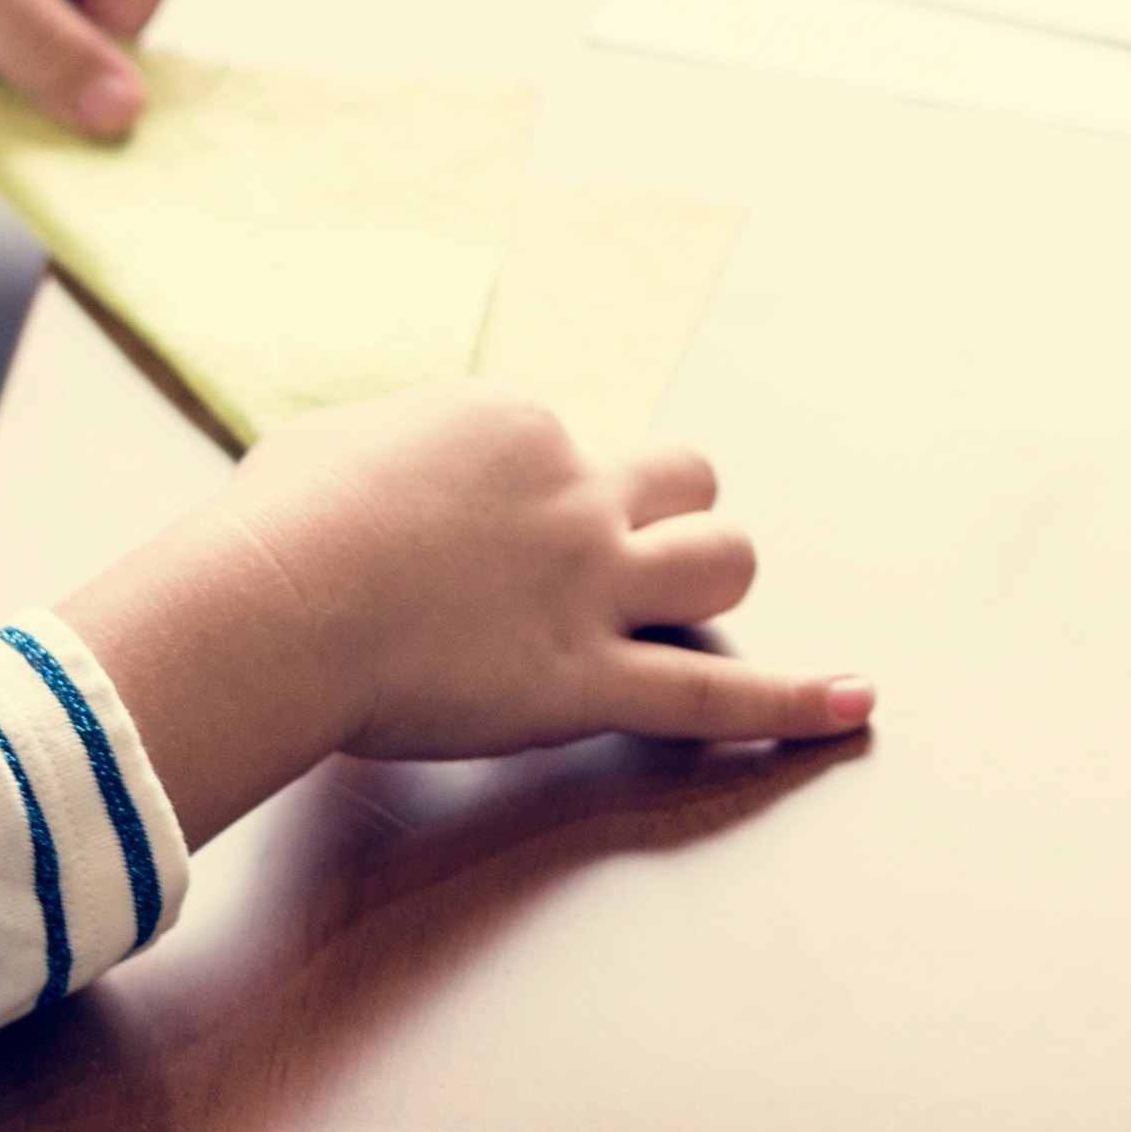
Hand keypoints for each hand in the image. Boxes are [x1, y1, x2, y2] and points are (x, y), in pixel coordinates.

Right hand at [65, 386, 873, 837]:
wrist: (274, 607)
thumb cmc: (274, 531)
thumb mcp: (332, 445)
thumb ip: (390, 454)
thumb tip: (387, 474)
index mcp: (514, 427)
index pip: (572, 447)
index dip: (540, 496)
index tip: (482, 535)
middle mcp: (575, 495)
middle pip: (685, 481)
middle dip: (668, 514)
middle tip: (619, 556)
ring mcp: (591, 589)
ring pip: (722, 564)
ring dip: (711, 581)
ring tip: (684, 610)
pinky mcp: (589, 681)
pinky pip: (716, 696)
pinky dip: (796, 703)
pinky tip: (856, 704)